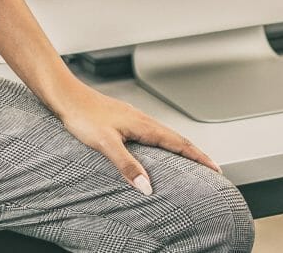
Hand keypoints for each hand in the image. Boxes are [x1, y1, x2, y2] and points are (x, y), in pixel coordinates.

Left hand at [46, 84, 218, 195]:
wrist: (66, 96)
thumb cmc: (83, 117)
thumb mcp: (106, 145)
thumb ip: (127, 165)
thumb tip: (147, 186)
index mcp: (145, 126)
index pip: (180, 144)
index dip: (199, 157)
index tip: (216, 169)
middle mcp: (144, 120)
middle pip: (178, 138)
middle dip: (197, 153)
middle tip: (212, 167)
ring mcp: (135, 118)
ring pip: (166, 134)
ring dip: (182, 147)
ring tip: (191, 160)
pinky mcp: (125, 119)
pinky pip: (153, 132)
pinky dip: (165, 142)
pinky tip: (157, 147)